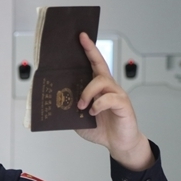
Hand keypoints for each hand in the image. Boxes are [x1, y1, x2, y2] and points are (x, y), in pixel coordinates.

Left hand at [76, 32, 154, 170]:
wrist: (118, 143)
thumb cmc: (101, 128)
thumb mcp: (79, 118)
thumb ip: (70, 108)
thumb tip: (56, 101)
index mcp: (98, 88)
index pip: (94, 64)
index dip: (88, 50)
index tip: (81, 36)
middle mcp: (108, 87)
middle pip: (100, 64)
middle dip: (91, 51)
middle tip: (82, 40)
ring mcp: (117, 94)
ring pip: (102, 81)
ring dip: (88, 92)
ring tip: (81, 105)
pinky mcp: (123, 104)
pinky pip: (110, 98)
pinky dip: (98, 104)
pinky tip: (93, 112)